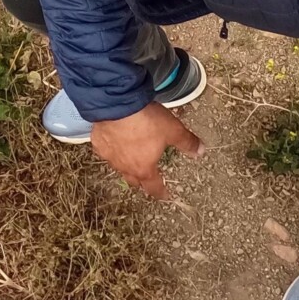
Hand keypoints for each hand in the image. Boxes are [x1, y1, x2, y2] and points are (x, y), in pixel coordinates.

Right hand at [88, 102, 204, 197]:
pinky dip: (111, 147)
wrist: (118, 104)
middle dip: (142, 180)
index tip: (163, 195)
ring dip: (126, 163)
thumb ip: (187, 142)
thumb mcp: (173, 130)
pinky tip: (114, 140)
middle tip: (147, 178)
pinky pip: (106, 150)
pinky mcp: (98, 142)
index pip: (154, 187)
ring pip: (118, 166)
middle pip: (134, 180)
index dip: (160, 192)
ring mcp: (110, 155)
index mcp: (144, 168)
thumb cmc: (146, 120)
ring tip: (131, 155)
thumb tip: (200, 151)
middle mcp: (125, 166)